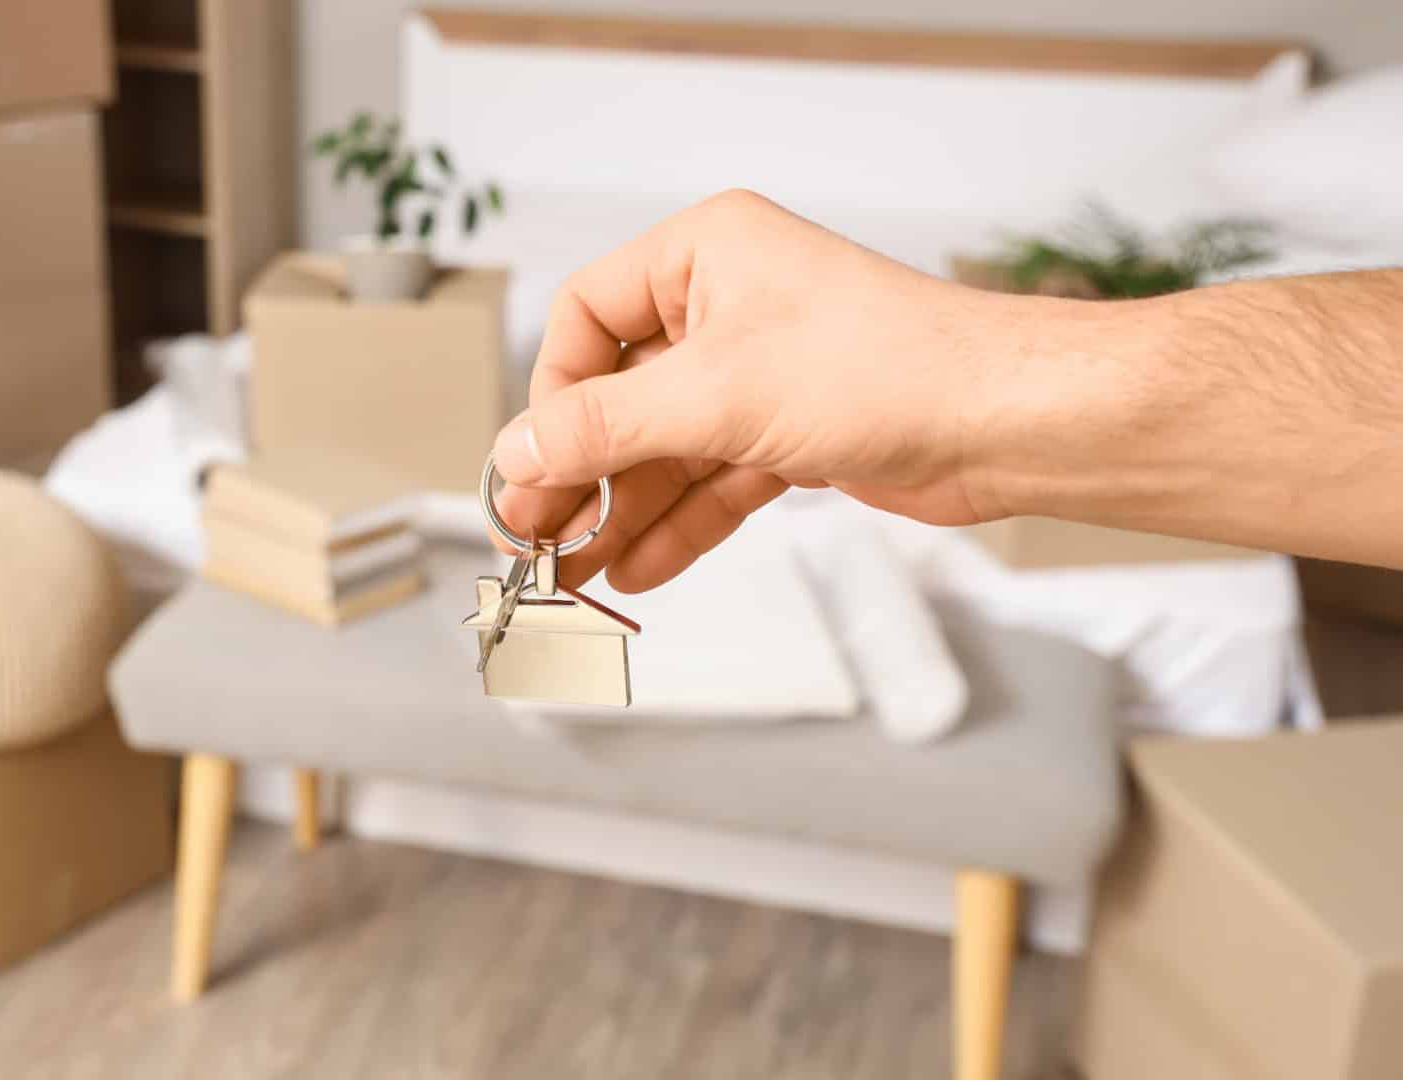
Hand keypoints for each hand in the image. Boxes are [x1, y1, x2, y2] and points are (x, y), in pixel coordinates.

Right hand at [492, 189, 1031, 591]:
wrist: (1005, 422)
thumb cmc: (886, 366)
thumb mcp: (715, 395)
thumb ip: (604, 428)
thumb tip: (515, 454)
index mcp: (704, 252)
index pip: (588, 316)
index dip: (555, 393)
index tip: (535, 462)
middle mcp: (726, 304)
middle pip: (620, 394)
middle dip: (577, 474)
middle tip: (530, 540)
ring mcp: (759, 372)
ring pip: (664, 448)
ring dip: (619, 512)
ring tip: (571, 576)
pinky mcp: (790, 431)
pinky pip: (710, 479)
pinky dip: (676, 524)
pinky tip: (637, 569)